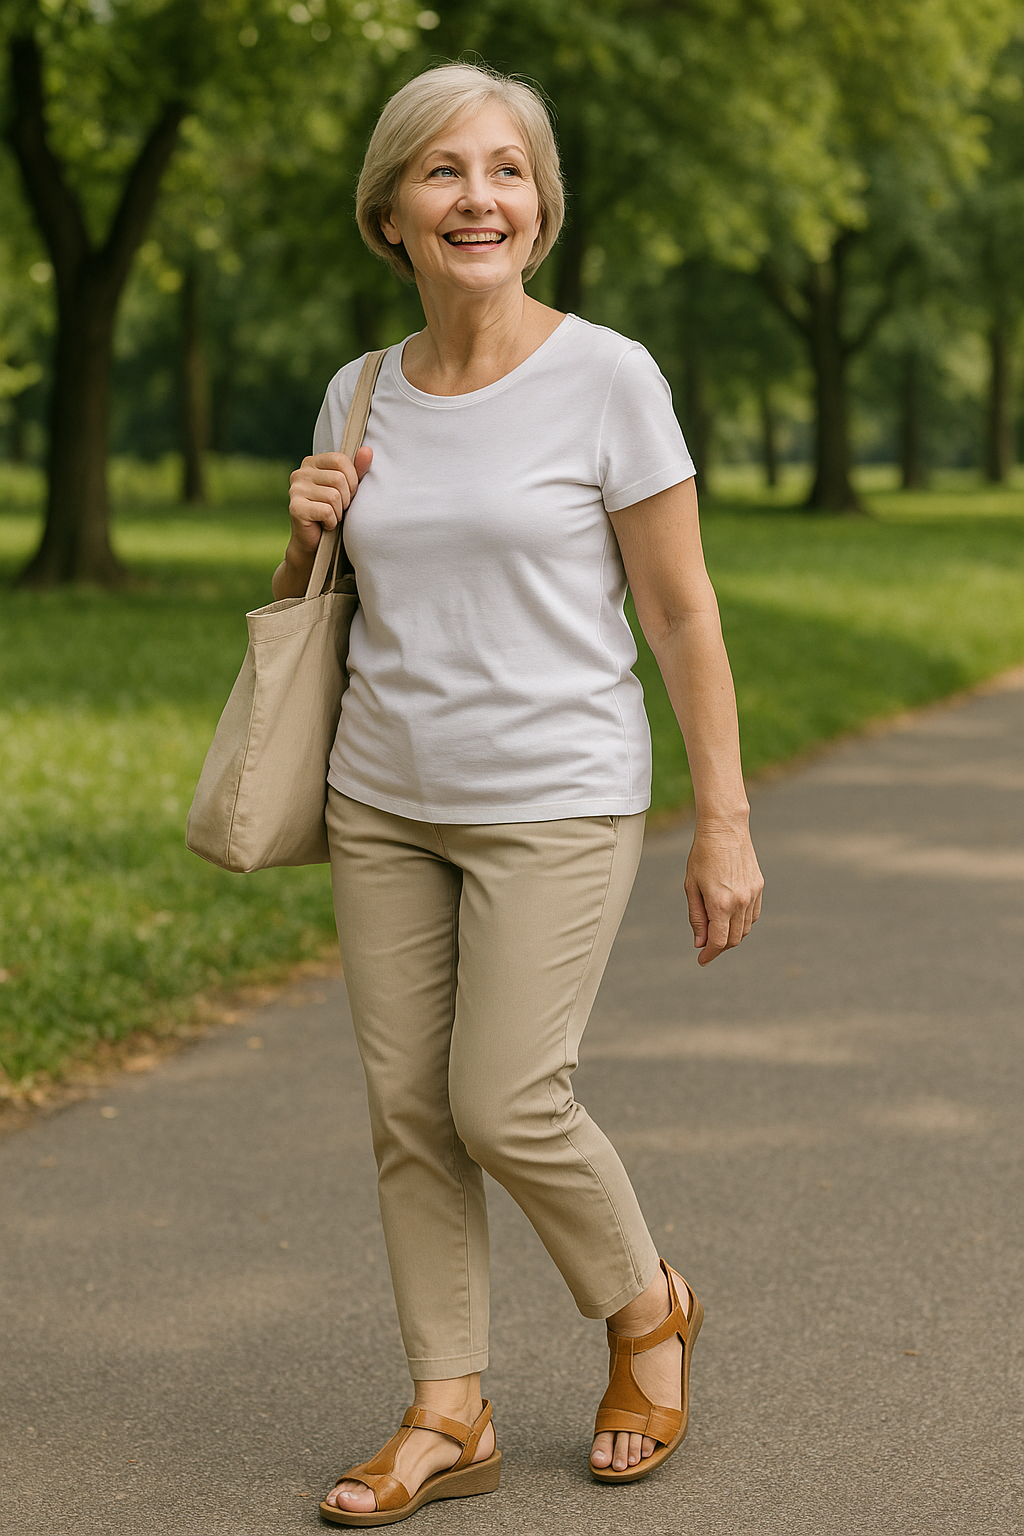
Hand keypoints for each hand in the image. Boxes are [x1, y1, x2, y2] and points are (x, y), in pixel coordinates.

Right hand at [287, 446, 372, 554]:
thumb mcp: (347, 488)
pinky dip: (332, 521)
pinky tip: (326, 524)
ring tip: (332, 516)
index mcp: (312, 462)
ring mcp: (295, 490)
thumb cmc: (332, 511)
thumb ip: (357, 469)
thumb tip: (368, 451)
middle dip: (347, 498)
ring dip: (339, 512)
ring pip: (334, 496)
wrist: (314, 542)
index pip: (340, 459)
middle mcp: (300, 473)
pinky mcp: (295, 508)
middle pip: (338, 478)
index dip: (352, 478)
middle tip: (340, 508)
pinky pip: (327, 511)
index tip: (349, 492)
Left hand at [685, 820, 762, 965]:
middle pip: (733, 939)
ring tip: (716, 931)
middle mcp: (740, 902)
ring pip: (745, 929)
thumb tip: (700, 943)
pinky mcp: (759, 887)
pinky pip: (753, 915)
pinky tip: (730, 918)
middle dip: (720, 948)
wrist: (725, 829)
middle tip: (706, 947)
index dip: (709, 955)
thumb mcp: (691, 887)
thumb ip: (696, 917)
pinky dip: (742, 923)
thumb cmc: (702, 856)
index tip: (701, 961)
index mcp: (720, 903)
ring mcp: (752, 895)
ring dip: (731, 936)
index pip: (718, 942)